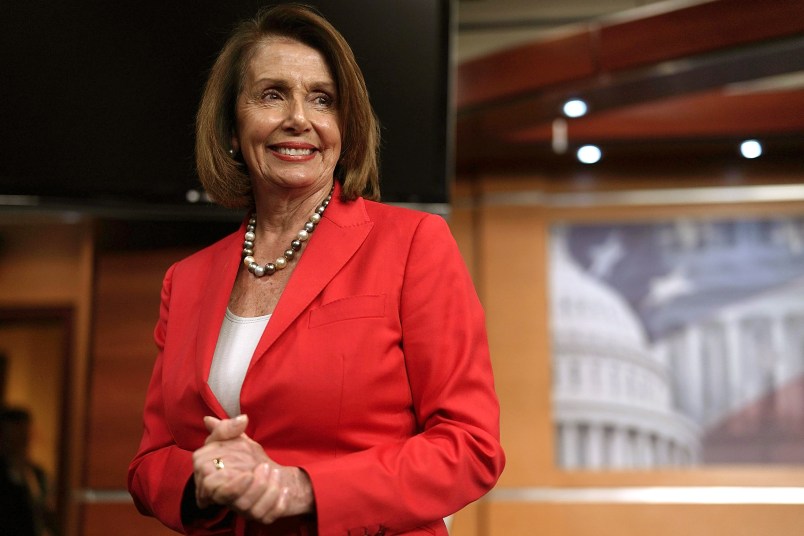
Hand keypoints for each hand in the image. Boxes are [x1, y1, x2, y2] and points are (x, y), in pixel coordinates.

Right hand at [191, 415, 314, 522]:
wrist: (270, 471)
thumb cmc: (245, 456)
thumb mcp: (234, 439)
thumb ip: (225, 429)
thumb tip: (218, 419)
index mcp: (214, 482)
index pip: (209, 485)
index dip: (225, 477)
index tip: (245, 462)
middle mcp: (226, 498)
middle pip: (228, 497)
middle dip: (248, 483)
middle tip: (264, 466)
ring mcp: (242, 509)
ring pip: (249, 507)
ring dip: (266, 487)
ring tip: (274, 470)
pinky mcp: (260, 516)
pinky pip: (266, 515)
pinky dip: (277, 500)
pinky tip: (283, 488)